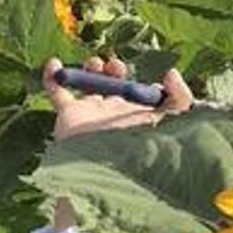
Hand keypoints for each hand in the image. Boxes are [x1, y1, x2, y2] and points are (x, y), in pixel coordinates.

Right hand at [43, 57, 193, 229]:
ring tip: (97, 63)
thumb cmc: (144, 147)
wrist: (109, 168)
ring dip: (92, 69)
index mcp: (141, 119)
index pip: (146, 100)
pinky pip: (56, 93)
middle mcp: (116, 116)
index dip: (149, 88)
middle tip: (117, 66)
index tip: (156, 87)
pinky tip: (54, 63)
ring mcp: (92, 115)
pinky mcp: (70, 116)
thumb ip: (180, 98)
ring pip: (88, 86)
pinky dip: (52, 76)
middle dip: (115, 71)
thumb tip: (170, 72)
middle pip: (115, 88)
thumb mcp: (173, 122)